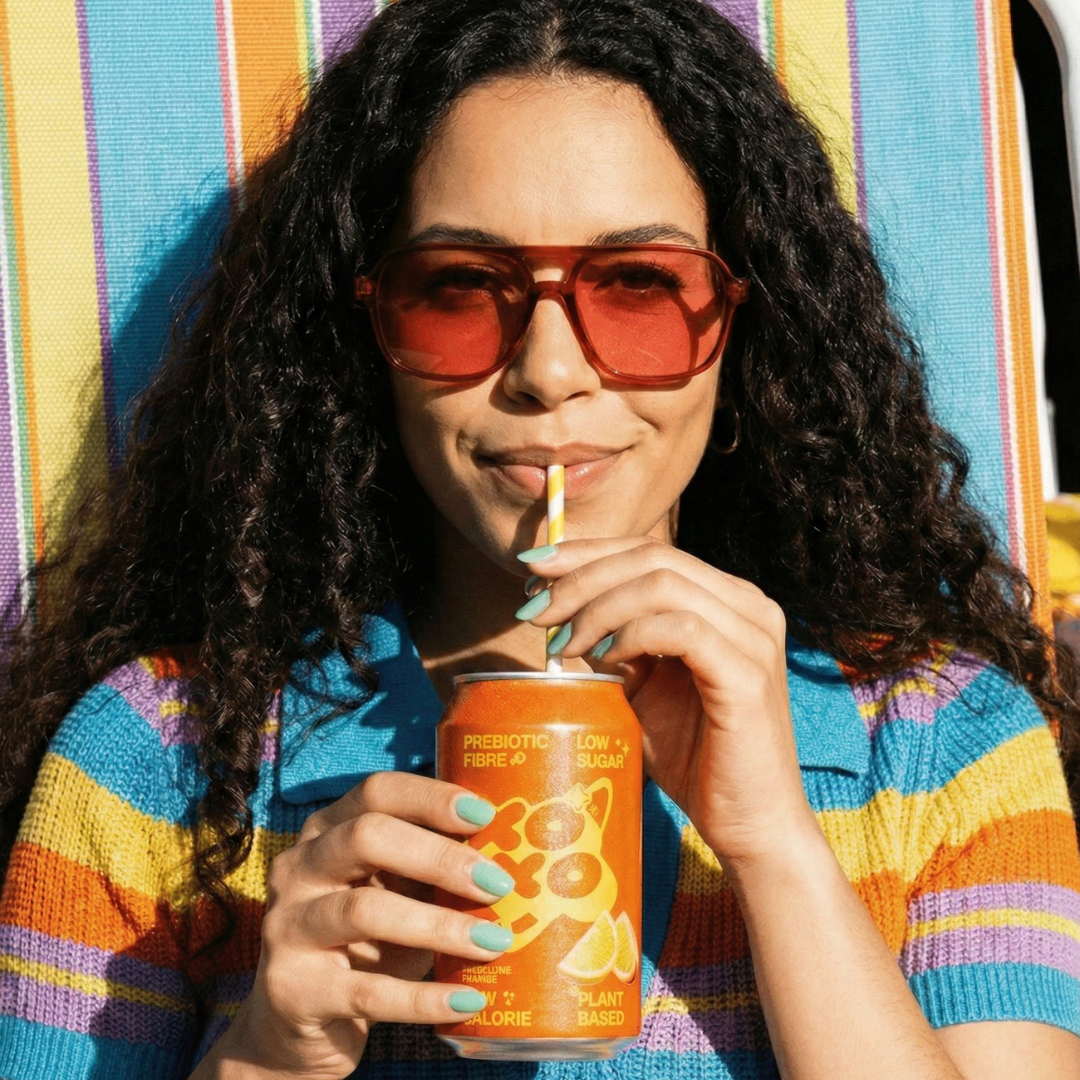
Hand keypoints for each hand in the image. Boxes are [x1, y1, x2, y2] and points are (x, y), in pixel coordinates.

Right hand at [194, 772, 515, 1079]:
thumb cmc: (364, 942)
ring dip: (441, 926)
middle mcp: (299, 868)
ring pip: (366, 911)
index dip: (432, 798)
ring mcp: (288, 927)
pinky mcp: (294, 990)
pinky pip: (368, 992)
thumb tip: (516, 853)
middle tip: (498, 883)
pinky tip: (469, 1000)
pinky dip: (425, 999)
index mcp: (326, 830)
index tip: (486, 815)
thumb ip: (431, 868)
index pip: (376, 791)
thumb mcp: (393, 893)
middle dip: (440, 856)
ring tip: (495, 942)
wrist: (295, 1024)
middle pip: (367, 837)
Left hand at [520, 538, 818, 866]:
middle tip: (533, 611)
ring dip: (598, 607)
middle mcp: (749, 607)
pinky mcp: (749, 675)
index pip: (651, 552)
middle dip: (580, 577)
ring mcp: (754, 638)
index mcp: (728, 601)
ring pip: (661, 583)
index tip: (531, 569)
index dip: (586, 552)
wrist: (750, 826)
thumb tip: (560, 613)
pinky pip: (681, 629)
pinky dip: (632, 634)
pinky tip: (604, 660)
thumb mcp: (646, 690)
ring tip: (564, 645)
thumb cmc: (697, 759)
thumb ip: (617, 645)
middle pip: (652, 557)